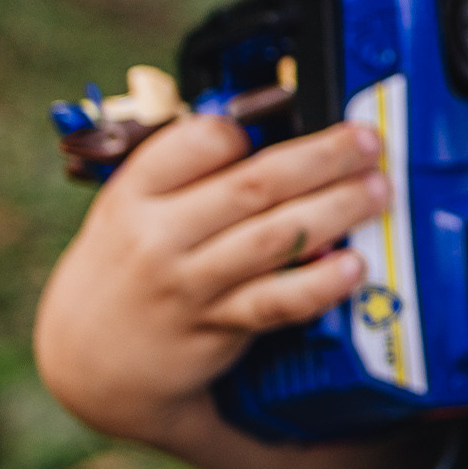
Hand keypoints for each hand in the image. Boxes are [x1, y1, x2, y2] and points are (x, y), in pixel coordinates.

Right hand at [33, 116, 390, 448]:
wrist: (90, 358)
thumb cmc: (127, 263)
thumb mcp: (132, 206)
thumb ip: (188, 172)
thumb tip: (274, 128)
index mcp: (136, 190)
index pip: (198, 142)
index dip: (252, 125)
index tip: (297, 110)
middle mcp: (158, 235)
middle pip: (255, 185)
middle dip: (323, 157)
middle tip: (368, 142)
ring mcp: (187, 284)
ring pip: (274, 238)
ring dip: (336, 209)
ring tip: (377, 191)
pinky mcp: (215, 328)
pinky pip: (275, 302)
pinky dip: (318, 283)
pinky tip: (352, 266)